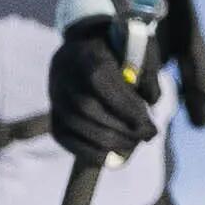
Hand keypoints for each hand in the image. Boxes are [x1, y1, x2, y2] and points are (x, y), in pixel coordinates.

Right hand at [47, 13, 167, 164]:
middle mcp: (63, 73)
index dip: (123, 105)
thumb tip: (151, 101)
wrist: (89, 49)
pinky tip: (111, 155)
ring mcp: (55, 95)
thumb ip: (148, 72)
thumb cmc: (121, 49)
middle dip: (120, 127)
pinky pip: (64, 138)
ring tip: (134, 143)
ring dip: (108, 141)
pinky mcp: (53, 114)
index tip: (148, 123)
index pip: (99, 79)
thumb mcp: (140, 49)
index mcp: (85, 52)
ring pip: (75, 124)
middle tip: (147, 136)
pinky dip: (88, 151)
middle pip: (86, 106)